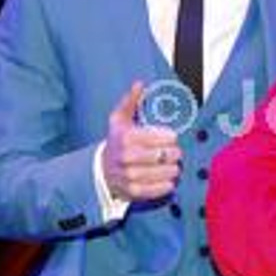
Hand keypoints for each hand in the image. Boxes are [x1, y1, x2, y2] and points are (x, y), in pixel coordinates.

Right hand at [101, 81, 182, 200]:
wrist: (101, 170)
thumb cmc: (116, 142)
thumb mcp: (119, 120)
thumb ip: (130, 101)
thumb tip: (139, 84)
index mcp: (126, 137)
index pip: (163, 137)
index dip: (171, 137)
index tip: (170, 137)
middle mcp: (127, 157)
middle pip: (168, 155)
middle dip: (175, 153)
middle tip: (173, 152)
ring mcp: (131, 176)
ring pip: (168, 172)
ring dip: (173, 168)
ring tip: (170, 164)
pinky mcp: (134, 191)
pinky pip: (161, 188)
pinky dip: (167, 183)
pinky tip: (166, 177)